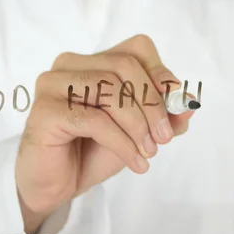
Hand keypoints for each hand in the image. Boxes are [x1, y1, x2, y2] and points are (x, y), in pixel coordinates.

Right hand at [15, 35, 194, 233]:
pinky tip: (135, 162)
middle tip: (164, 138)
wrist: (56, 185)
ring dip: (138, 125)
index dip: (160, 74)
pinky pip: (94, 120)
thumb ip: (164, 115)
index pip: (136, 48)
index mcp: (91, 61)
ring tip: (149, 152)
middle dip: (152, 103)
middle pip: (124, 65)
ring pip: (109, 89)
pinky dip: (122, 143)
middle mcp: (68, 65)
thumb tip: (189, 102)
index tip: (176, 109)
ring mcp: (52, 84)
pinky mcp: (44, 110)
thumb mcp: (138, 132)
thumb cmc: (92, 152)